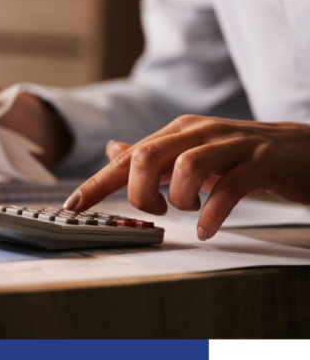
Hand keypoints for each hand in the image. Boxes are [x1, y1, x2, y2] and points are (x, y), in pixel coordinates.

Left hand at [63, 115, 309, 240]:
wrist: (306, 151)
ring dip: (179, 199)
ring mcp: (233, 144)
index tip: (74, 207)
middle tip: (153, 210)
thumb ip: (153, 154)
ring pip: (186, 167)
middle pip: (148, 155)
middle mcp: (201, 132)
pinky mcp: (262, 162)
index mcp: (179, 131)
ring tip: (187, 213)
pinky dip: (212, 213)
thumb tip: (112, 151)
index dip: (97, 182)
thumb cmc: (243, 156)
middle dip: (138, 191)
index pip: (129, 156)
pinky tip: (206, 228)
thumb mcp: (193, 152)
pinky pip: (229, 188)